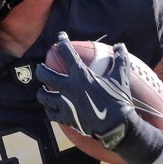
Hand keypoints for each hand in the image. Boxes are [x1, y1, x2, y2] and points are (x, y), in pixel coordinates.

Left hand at [36, 32, 162, 163]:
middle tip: (42, 68)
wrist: (116, 126)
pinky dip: (49, 110)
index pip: (67, 53)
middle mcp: (69, 88)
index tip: (60, 37)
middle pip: (45, 75)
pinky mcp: (66, 118)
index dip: (62, 42)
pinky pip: (51, 113)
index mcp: (81, 75)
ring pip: (44, 96)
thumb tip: (121, 46)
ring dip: (42, 91)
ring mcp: (65, 104)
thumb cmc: (118, 100)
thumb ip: (120, 60)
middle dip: (41, 69)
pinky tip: (51, 108)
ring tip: (44, 89)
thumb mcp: (121, 78)